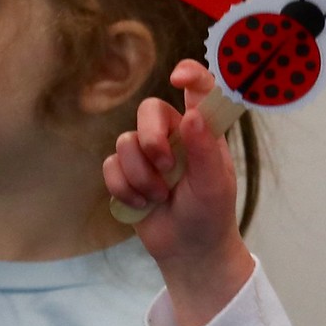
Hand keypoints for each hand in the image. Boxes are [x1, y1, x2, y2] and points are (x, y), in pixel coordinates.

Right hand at [104, 62, 256, 325]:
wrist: (188, 250)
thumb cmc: (210, 214)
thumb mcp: (214, 185)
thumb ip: (205, 149)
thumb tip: (192, 116)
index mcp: (202, 130)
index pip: (198, 90)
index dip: (190, 75)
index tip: (178, 77)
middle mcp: (173, 135)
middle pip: (148, 110)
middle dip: (151, 138)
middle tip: (166, 165)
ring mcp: (147, 154)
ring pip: (125, 142)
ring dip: (142, 175)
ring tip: (161, 197)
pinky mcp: (126, 173)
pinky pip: (110, 167)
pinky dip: (125, 189)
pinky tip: (143, 204)